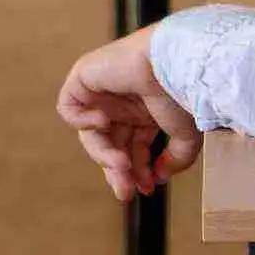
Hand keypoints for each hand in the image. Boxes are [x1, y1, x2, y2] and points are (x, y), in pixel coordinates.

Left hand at [55, 26, 202, 201]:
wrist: (177, 62)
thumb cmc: (185, 92)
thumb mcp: (186, 136)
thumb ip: (175, 159)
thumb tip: (160, 176)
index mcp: (146, 112)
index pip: (133, 148)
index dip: (137, 171)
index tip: (146, 189)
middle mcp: (124, 103)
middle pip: (112, 145)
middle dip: (120, 171)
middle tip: (127, 192)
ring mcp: (103, 91)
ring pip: (93, 135)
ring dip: (105, 154)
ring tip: (121, 164)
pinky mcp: (84, 77)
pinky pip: (68, 108)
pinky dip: (81, 120)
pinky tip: (104, 121)